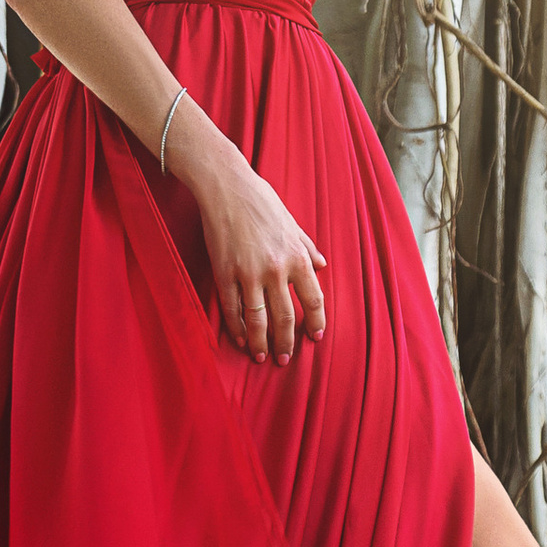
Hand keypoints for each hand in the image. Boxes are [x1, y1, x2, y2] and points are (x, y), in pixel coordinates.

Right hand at [177, 117, 326, 361]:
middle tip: (285, 359)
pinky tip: (240, 339)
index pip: (314, 299)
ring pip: (258, 319)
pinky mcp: (224, 272)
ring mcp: (249, 273)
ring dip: (261, 343)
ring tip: (262, 357)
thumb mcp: (292, 222)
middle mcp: (276, 269)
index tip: (314, 338)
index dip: (315, 322)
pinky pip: (232, 308)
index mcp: (297, 256)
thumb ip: (307, 246)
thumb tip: (322, 265)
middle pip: (286, 317)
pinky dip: (237, 328)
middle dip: (286, 342)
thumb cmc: (261, 200)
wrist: (227, 186)